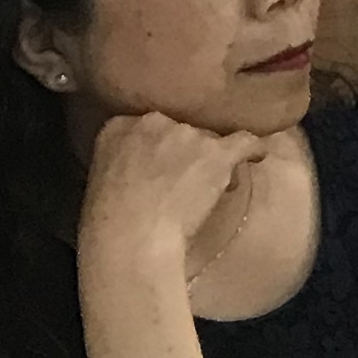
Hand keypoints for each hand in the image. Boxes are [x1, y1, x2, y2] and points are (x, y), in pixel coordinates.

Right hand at [77, 111, 269, 272]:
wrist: (133, 237)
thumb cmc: (109, 221)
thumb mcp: (101, 178)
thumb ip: (124, 159)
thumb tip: (146, 165)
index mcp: (119, 126)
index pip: (149, 125)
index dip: (160, 145)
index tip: (162, 164)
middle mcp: (155, 121)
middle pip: (182, 128)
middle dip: (186, 151)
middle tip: (185, 180)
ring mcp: (189, 134)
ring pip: (210, 139)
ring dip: (211, 160)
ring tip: (208, 186)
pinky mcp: (217, 152)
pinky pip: (244, 141)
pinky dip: (251, 150)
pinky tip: (255, 157)